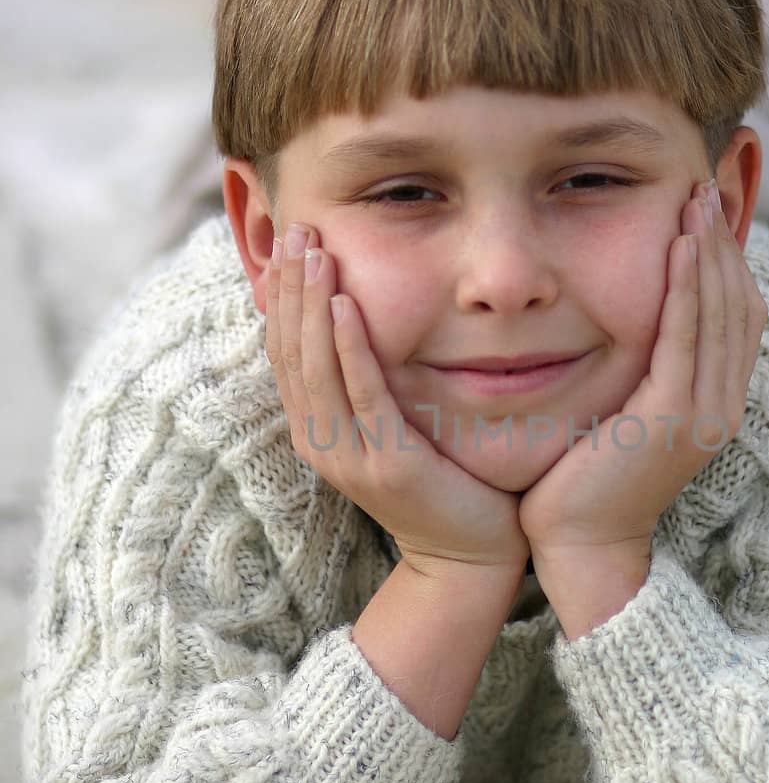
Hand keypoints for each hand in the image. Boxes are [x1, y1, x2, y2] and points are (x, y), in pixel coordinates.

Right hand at [265, 223, 529, 574]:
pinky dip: (348, 349)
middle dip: (292, 285)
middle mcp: (319, 442)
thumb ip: (371, 380)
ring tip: (316, 251)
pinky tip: (344, 307)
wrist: (470, 555)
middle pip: (290, 350)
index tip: (293, 239)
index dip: (283, 293)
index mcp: (315, 429)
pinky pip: (361, 395)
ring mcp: (348, 456)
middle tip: (298, 228)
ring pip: (316, 367)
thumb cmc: (442, 480)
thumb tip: (360, 320)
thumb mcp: (394, 422)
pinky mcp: (386, 464)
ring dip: (312, 304)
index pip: (284, 350)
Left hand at [517, 180, 767, 561]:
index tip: (708, 212)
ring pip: (720, 313)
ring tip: (695, 199)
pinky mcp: (673, 416)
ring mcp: (704, 412)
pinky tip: (679, 246)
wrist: (581, 546)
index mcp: (717, 404)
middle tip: (705, 186)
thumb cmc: (587, 481)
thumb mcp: (625, 414)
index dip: (729, 261)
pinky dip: (687, 287)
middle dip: (725, 242)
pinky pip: (686, 336)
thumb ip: (642, 370)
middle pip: (740, 305)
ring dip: (710, 251)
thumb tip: (630, 320)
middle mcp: (722, 405)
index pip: (740, 317)